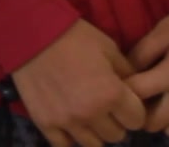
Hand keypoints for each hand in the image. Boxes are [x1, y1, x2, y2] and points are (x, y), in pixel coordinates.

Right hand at [9, 19, 145, 146]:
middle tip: (105, 106)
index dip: (133, 110)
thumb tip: (136, 91)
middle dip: (115, 121)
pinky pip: (64, 145)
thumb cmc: (74, 36)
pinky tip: (70, 124)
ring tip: (87, 114)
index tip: (125, 101)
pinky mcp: (45, 123)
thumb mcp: (109, 48)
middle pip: (117, 135)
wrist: (31, 33)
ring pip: (94, 144)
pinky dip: (70, 138)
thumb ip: (127, 74)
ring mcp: (66, 121)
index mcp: (111, 94)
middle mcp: (91, 114)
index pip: (137, 120)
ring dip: (94, 131)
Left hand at [125, 3, 168, 136]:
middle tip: (137, 97)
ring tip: (158, 102)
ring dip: (161, 120)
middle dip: (139, 112)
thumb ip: (142, 51)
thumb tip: (125, 69)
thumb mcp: (165, 29)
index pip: (136, 95)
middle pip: (153, 122)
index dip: (122, 90)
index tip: (120, 83)